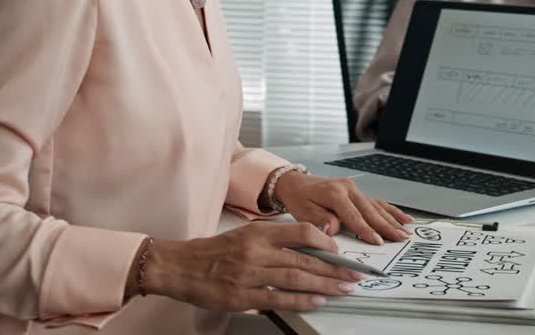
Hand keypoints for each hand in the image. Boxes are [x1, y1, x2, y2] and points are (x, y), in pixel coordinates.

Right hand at [141, 222, 364, 311]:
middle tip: (355, 274)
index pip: (302, 232)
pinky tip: (317, 301)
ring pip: (296, 278)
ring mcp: (249, 275)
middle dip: (335, 268)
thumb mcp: (245, 235)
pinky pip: (278, 299)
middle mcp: (256, 251)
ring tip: (344, 289)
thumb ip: (274, 240)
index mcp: (258, 232)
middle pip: (305, 258)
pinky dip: (301, 300)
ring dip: (325, 285)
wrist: (179, 266)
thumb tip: (309, 246)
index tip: (341, 251)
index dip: (326, 242)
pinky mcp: (242, 296)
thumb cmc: (213, 252)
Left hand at [273, 171, 413, 244]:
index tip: (377, 241)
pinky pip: (378, 203)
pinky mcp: (358, 193)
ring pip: (377, 207)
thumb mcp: (303, 211)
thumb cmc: (299, 198)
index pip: (354, 216)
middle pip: (370, 211)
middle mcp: (348, 188)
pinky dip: (392, 211)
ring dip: (393, 220)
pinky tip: (404, 217)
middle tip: (400, 238)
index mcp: (335, 193)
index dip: (366, 230)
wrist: (295, 183)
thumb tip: (335, 229)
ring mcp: (355, 189)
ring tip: (406, 231)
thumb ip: (320, 220)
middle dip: (387, 226)